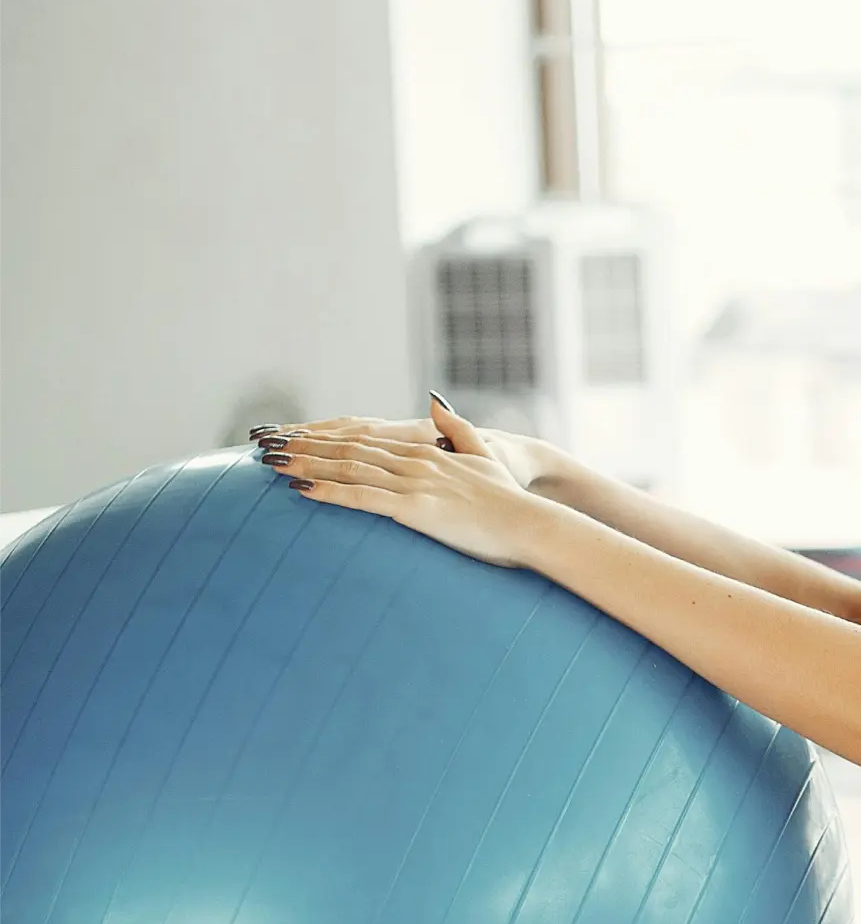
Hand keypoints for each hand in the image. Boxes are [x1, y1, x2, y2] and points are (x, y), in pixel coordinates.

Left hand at [256, 398, 546, 567]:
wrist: (529, 523)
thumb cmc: (509, 500)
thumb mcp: (482, 457)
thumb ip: (457, 429)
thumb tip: (436, 400)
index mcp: (424, 452)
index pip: (364, 438)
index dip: (325, 436)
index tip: (294, 436)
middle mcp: (413, 461)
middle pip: (348, 448)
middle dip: (304, 446)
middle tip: (267, 446)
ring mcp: (413, 483)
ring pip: (348, 468)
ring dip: (306, 465)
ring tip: (272, 464)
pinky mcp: (416, 508)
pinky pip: (363, 498)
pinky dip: (330, 492)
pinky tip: (302, 491)